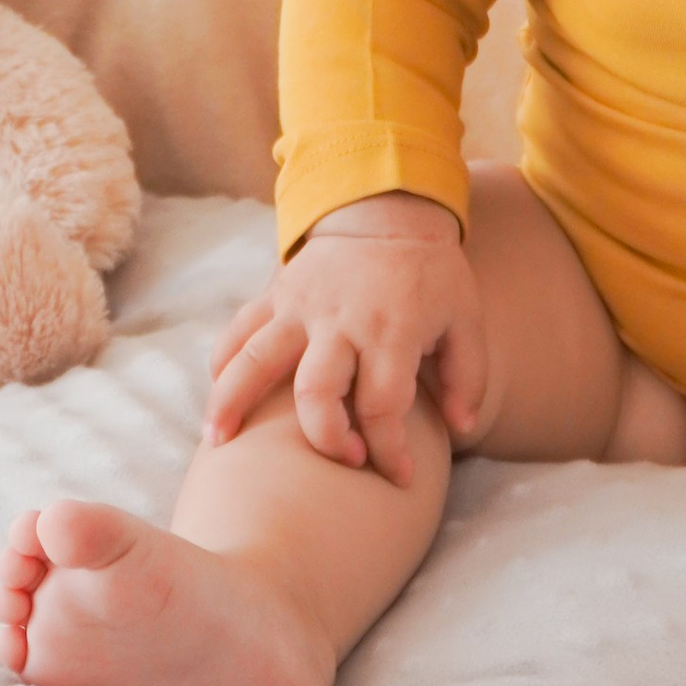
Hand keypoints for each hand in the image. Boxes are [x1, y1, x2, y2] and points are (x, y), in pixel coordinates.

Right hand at [204, 193, 487, 483]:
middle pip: (317, 391)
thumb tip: (462, 428)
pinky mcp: (276, 293)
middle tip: (344, 461)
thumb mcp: (466, 320)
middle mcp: (341, 320)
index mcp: (392, 329)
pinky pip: (239, 331)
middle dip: (326, 438)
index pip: (384, 404)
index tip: (399, 476)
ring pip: (257, 359)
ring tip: (218, 444)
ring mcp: (301, 305)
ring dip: (234, 403)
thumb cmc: (431, 276)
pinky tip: (218, 401)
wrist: (388, 210)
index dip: (390, 450)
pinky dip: (223, 365)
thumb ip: (467, 377)